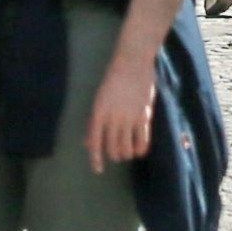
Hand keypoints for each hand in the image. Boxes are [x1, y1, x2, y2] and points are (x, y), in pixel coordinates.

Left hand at [88, 34, 160, 167]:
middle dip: (114, 155)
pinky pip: (143, 141)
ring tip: (128, 151)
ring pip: (126, 148)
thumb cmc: (113, 78)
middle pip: (112, 149)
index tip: (98, 170)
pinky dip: (140, 149)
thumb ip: (94, 122)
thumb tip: (88, 143)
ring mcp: (129, 117)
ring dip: (126, 154)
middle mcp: (113, 118)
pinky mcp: (144, 115)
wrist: (133, 60)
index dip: (96, 159)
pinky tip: (139, 149)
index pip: (95, 143)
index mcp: (99, 113)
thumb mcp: (99, 99)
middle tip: (117, 153)